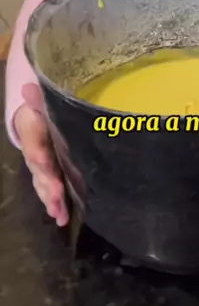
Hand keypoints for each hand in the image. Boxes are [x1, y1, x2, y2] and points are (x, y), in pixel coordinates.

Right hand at [14, 83, 68, 226]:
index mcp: (33, 131)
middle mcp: (35, 153)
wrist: (33, 120)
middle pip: (39, 171)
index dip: (38, 154)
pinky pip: (50, 191)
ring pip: (43, 185)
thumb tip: (28, 88)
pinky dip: (55, 205)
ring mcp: (41, 167)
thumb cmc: (42, 110)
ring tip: (59, 214)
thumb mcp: (41, 101)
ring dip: (51, 200)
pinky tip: (62, 217)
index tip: (43, 162)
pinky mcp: (49, 175)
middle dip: (47, 185)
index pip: (34, 144)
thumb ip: (38, 97)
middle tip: (56, 197)